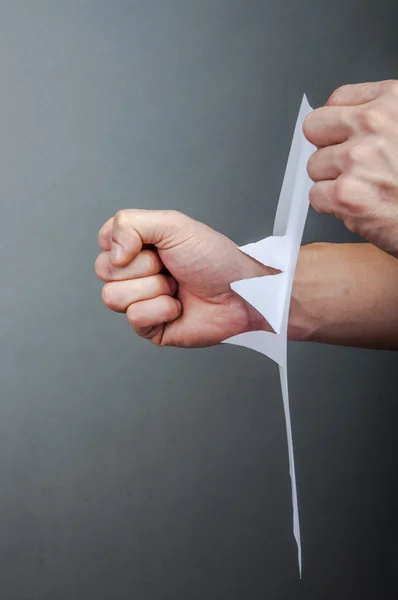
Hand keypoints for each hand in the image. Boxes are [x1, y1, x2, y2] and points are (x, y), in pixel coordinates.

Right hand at [95, 210, 271, 346]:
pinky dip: (160, 310)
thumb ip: (130, 223)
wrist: (241, 293)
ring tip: (176, 287)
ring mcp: (141, 301)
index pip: (105, 242)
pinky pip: (134, 318)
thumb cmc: (215, 259)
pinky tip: (178, 307)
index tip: (153, 245)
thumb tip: (112, 253)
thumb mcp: (174, 225)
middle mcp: (136, 274)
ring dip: (152, 289)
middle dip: (143, 267)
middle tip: (170, 267)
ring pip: (112, 297)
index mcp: (139, 247)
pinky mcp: (150, 328)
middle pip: (104, 270)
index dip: (125, 244)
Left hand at [304, 80, 397, 256]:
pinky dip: (332, 206)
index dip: (339, 124)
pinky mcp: (345, 195)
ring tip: (363, 188)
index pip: (338, 99)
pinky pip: (316, 196)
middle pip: (315, 127)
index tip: (348, 136)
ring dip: (332, 180)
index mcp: (393, 102)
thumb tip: (345, 120)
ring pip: (314, 165)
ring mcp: (357, 159)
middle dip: (326, 147)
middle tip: (348, 164)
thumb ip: (381, 118)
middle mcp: (374, 125)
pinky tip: (358, 205)